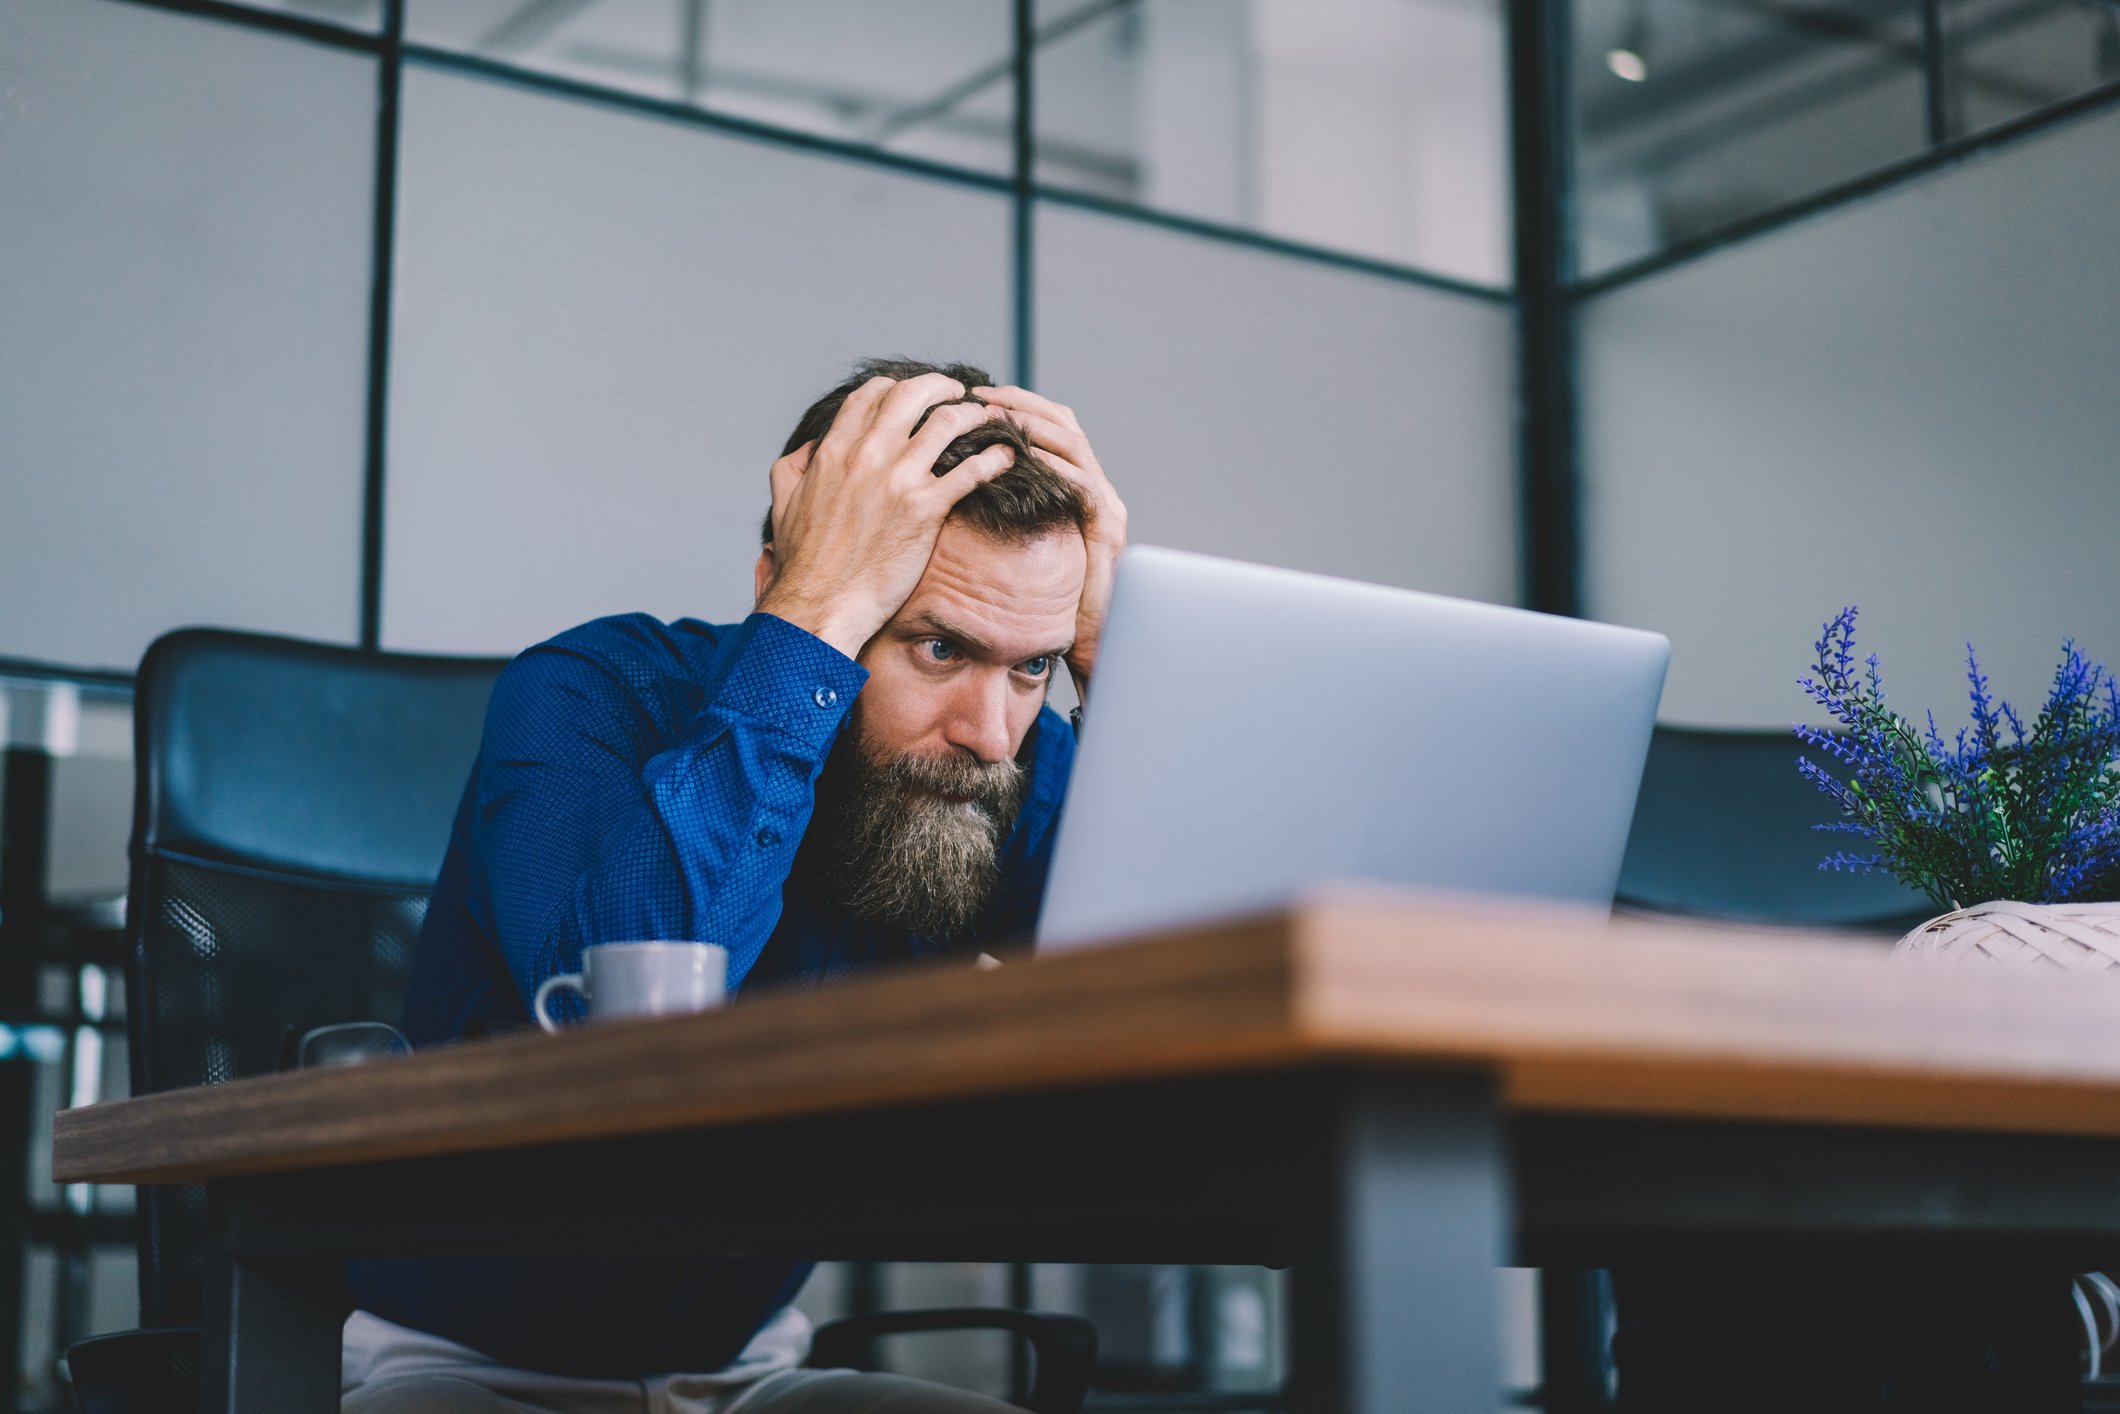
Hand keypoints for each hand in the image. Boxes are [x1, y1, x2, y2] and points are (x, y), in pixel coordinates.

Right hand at [760, 373, 1014, 657]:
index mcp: (835, 450)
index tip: (916, 395)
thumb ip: (794, 467)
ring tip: (988, 419)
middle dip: (942, 387)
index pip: (873, 394)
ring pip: (948, 422)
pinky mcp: (925, 510)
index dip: (899, 386)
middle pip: (914, 394)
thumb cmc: (804, 561)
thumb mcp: (784, 502)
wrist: (822, 603)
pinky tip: (1006, 456)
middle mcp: (867, 455)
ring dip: (974, 415)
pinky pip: (971, 470)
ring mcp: (899, 480)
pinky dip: (994, 458)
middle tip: (959, 394)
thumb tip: (811, 449)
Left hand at [971, 385, 1125, 699]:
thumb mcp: (1016, 546)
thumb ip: (1001, 515)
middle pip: (1062, 424)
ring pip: (1073, 444)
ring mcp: (1105, 505)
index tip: (973, 397)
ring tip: (997, 416)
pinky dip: (1053, 465)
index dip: (1014, 406)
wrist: (1087, 642)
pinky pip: (1081, 484)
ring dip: (1034, 425)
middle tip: (981, 395)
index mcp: (1072, 486)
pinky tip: (1023, 456)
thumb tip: (950, 490)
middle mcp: (1093, 488)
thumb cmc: (1046, 603)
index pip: (1047, 428)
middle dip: (1022, 403)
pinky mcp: (1107, 528)